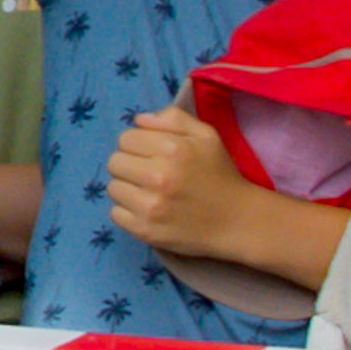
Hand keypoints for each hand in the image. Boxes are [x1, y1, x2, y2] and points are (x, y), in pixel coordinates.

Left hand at [105, 106, 256, 258]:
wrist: (237, 221)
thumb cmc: (219, 174)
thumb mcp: (206, 136)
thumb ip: (174, 119)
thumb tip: (139, 120)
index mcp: (173, 149)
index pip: (126, 138)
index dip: (137, 144)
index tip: (151, 154)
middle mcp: (159, 177)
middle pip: (115, 162)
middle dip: (129, 164)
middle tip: (149, 173)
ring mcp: (150, 206)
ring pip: (113, 188)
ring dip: (127, 188)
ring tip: (148, 192)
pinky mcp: (146, 230)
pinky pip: (115, 214)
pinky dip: (128, 211)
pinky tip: (148, 210)